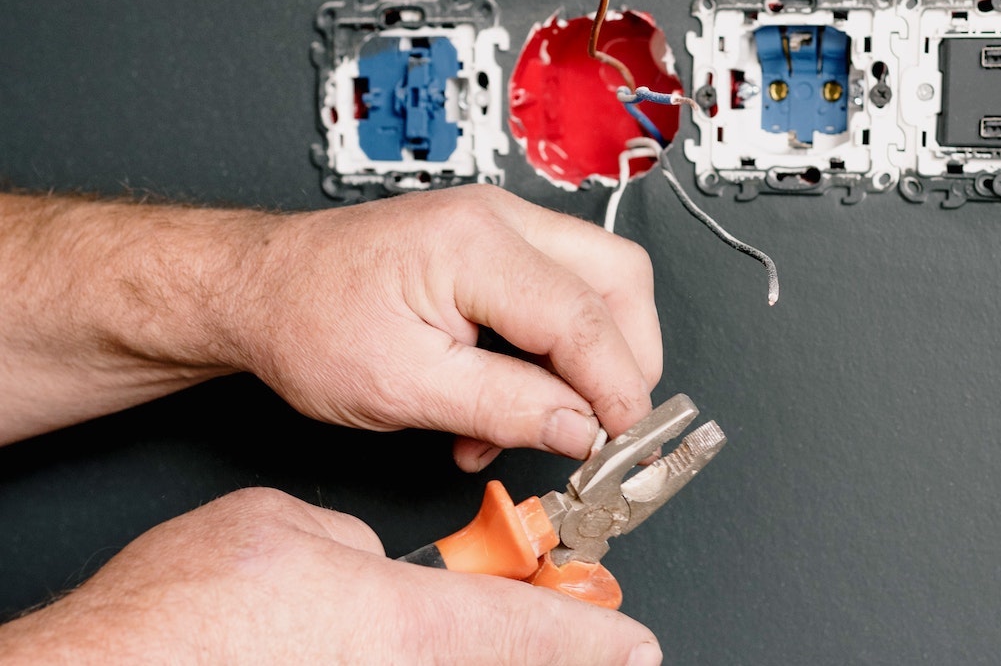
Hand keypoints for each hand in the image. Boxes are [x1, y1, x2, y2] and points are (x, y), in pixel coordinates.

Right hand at [0, 487, 662, 664]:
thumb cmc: (184, 613)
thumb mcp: (288, 529)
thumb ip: (352, 545)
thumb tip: (368, 564)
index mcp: (401, 623)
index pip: (525, 630)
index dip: (590, 633)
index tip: (635, 643)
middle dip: (539, 650)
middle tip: (588, 641)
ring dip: (469, 652)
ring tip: (417, 623)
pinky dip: (405, 657)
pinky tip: (365, 641)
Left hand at [231, 185, 662, 469]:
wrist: (258, 288)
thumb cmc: (306, 322)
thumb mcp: (403, 388)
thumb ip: (505, 408)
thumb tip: (582, 430)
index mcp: (474, 244)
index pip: (583, 317)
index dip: (615, 387)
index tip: (621, 442)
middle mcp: (497, 219)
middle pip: (618, 277)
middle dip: (627, 357)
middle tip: (607, 425)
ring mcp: (498, 225)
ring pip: (597, 283)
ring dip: (586, 360)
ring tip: (537, 422)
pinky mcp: (492, 246)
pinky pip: (557, 292)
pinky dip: (553, 353)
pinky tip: (510, 402)